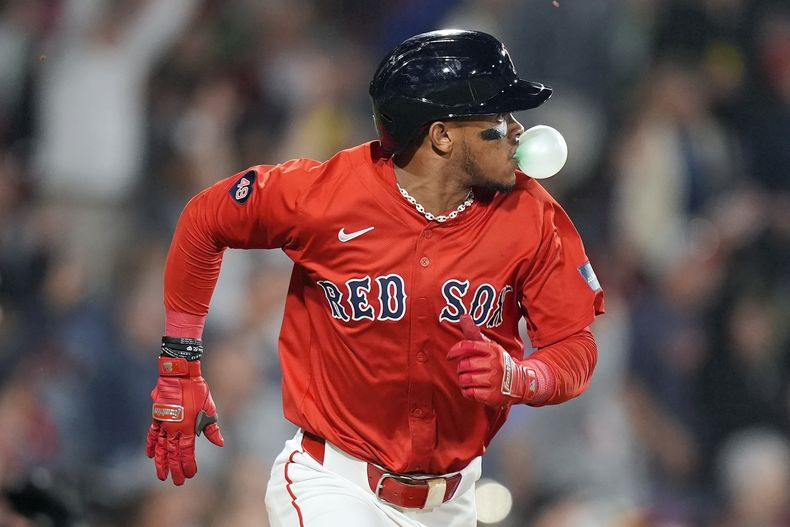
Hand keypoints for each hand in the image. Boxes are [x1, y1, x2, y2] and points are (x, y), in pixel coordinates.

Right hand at [145, 357, 223, 484]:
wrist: (180, 374)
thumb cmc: (197, 390)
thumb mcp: (209, 408)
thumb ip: (212, 429)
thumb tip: (219, 443)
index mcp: (188, 427)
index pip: (187, 452)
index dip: (188, 464)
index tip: (190, 474)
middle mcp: (174, 428)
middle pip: (173, 454)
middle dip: (175, 469)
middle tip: (177, 482)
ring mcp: (163, 423)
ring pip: (160, 448)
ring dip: (161, 463)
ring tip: (161, 475)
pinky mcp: (156, 416)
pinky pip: (152, 434)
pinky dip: (150, 445)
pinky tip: (149, 455)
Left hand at [447, 315, 536, 406]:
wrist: (520, 382)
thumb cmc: (498, 362)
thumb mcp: (489, 346)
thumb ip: (473, 333)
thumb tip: (463, 316)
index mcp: (492, 349)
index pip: (468, 346)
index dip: (455, 351)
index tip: (450, 356)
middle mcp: (495, 363)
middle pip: (465, 365)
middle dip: (461, 369)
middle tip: (465, 371)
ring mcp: (495, 380)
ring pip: (465, 380)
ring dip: (462, 381)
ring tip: (468, 381)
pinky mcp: (493, 396)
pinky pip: (470, 393)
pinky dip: (467, 392)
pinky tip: (472, 390)